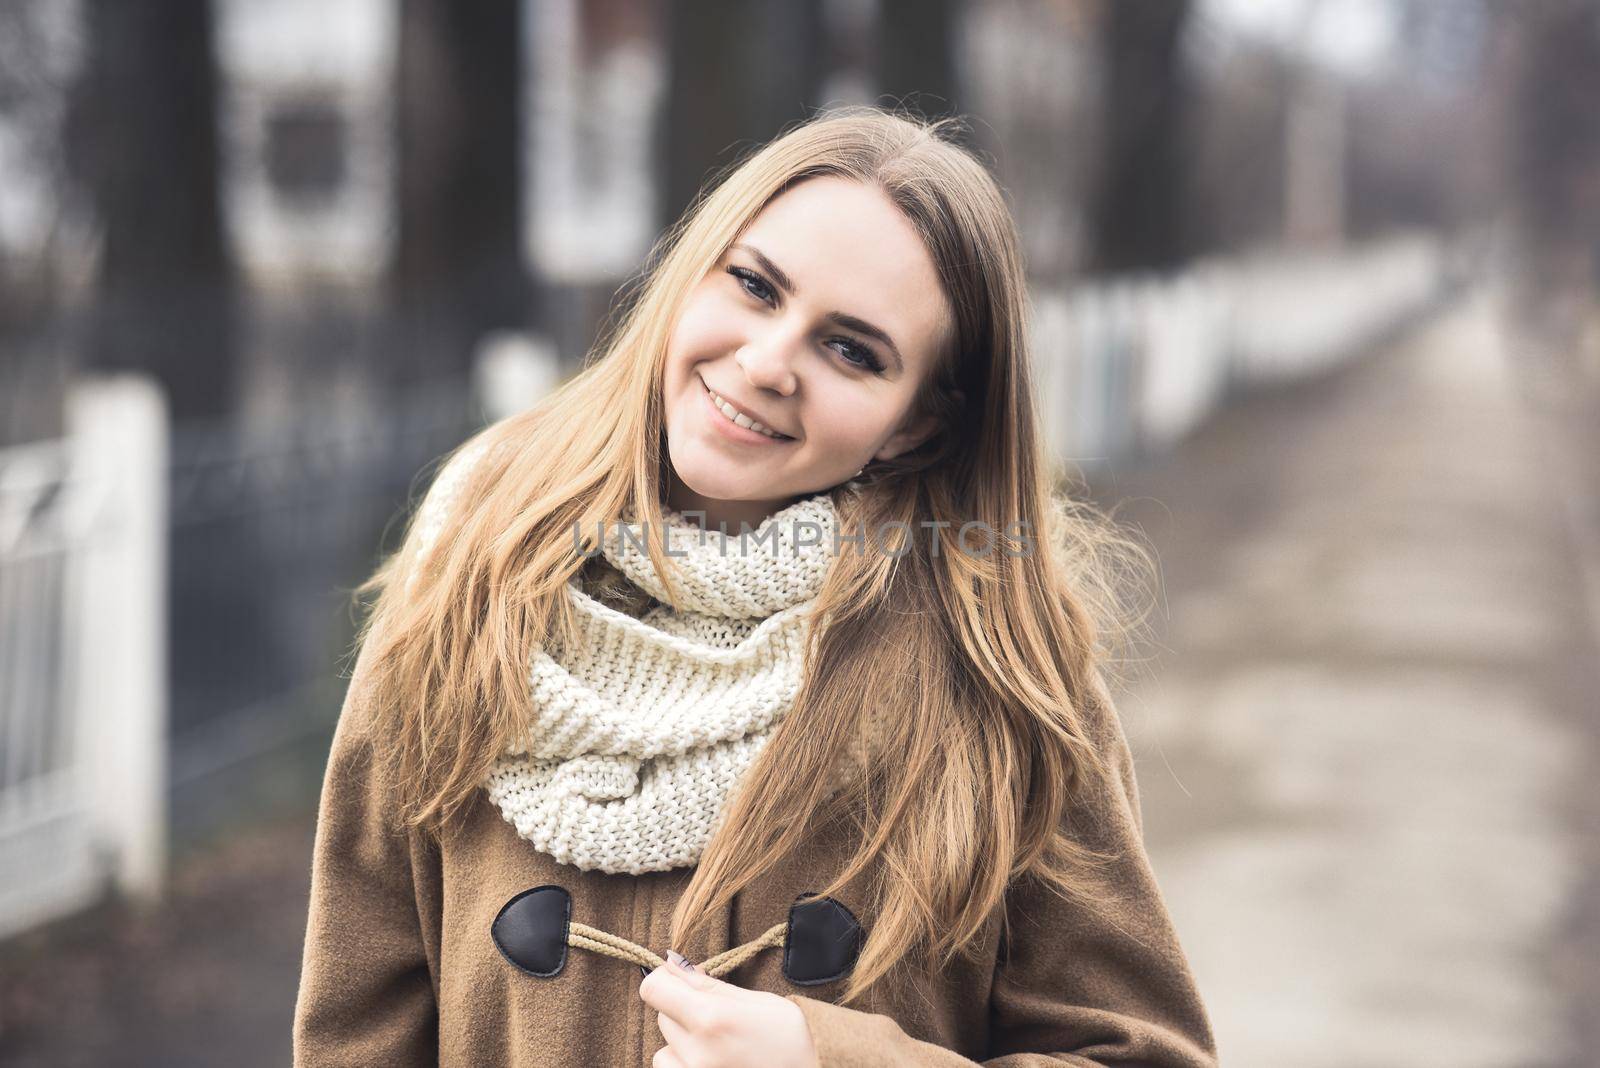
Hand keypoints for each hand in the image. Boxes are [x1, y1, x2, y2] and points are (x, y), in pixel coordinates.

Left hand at [639, 951, 820, 1067]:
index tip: (680, 978)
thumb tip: (672, 964)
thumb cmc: (791, 1035)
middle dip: (682, 1008)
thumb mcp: (752, 999)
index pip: (654, 988)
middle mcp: (697, 1052)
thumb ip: (707, 984)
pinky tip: (710, 1060)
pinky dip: (683, 1062)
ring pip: (664, 1047)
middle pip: (661, 1015)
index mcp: (711, 1018)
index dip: (665, 978)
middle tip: (715, 1013)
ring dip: (682, 1040)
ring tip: (715, 1042)